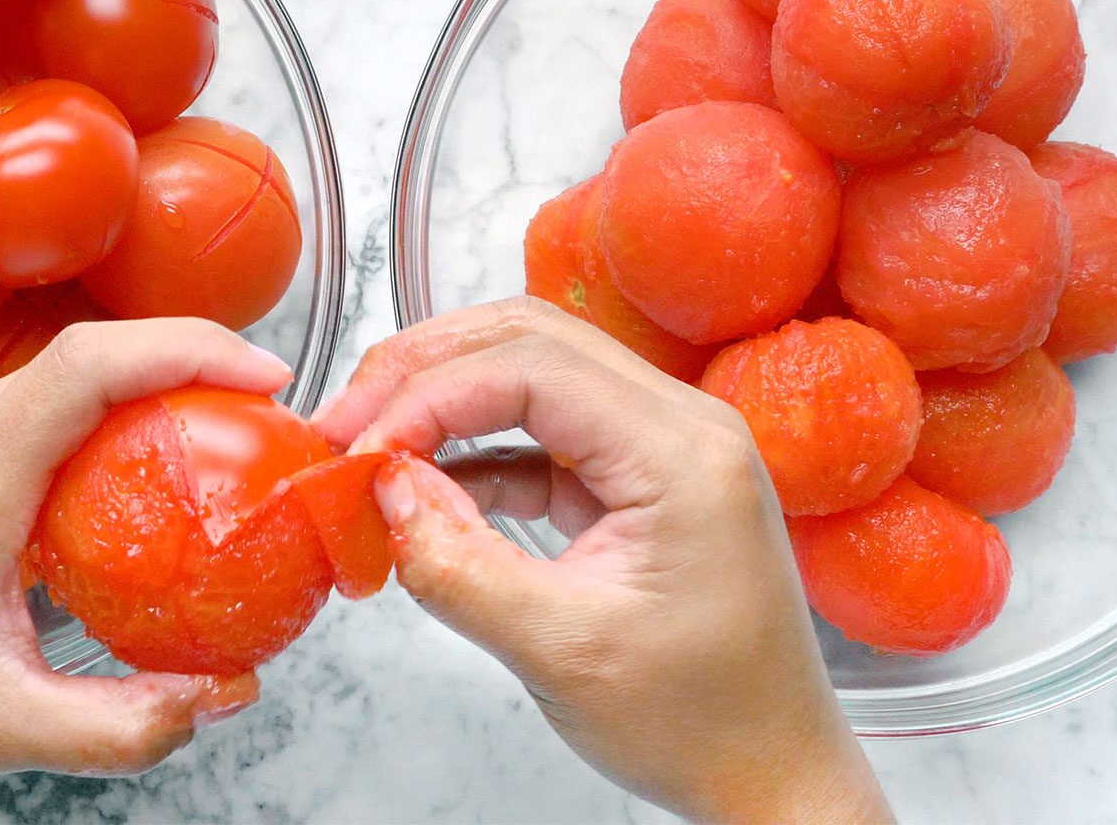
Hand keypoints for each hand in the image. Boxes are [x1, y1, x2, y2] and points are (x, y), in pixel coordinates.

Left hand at [0, 318, 286, 823]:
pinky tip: (123, 475)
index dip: (186, 349)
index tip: (264, 375)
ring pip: (55, 377)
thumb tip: (218, 697)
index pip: (86, 366)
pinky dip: (96, 417)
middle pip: (84, 354)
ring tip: (210, 435)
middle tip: (262, 413)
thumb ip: (121, 725)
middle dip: (187, 361)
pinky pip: (26, 408)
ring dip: (141, 385)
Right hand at [317, 298, 890, 824]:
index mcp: (683, 451)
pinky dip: (473, 449)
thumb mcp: (562, 652)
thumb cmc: (700, 724)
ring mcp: (661, 446)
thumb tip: (382, 491)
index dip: (429, 395)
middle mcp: (681, 425)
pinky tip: (422, 487)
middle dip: (424, 371)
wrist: (771, 776)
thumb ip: (459, 566)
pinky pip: (540, 432)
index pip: (532, 367)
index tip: (360, 448)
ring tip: (370, 448)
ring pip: (530, 373)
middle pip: (529, 340)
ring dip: (443, 401)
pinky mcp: (636, 478)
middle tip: (345, 422)